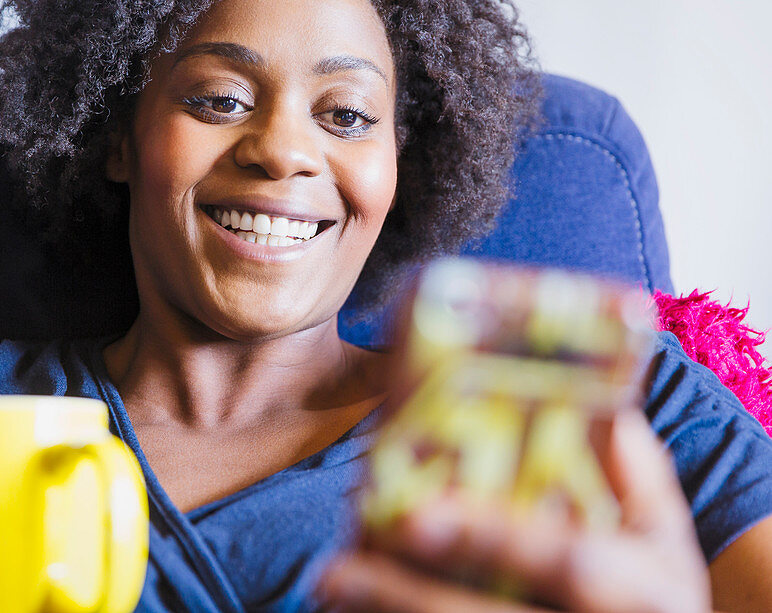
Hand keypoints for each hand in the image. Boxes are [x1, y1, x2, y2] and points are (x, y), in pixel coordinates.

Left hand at [318, 411, 711, 612]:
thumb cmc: (653, 599)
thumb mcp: (664, 540)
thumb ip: (635, 473)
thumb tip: (593, 400)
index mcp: (646, 591)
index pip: (570, 564)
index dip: (497, 536)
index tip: (416, 512)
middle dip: (410, 596)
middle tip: (337, 568)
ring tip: (328, 584)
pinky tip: (350, 608)